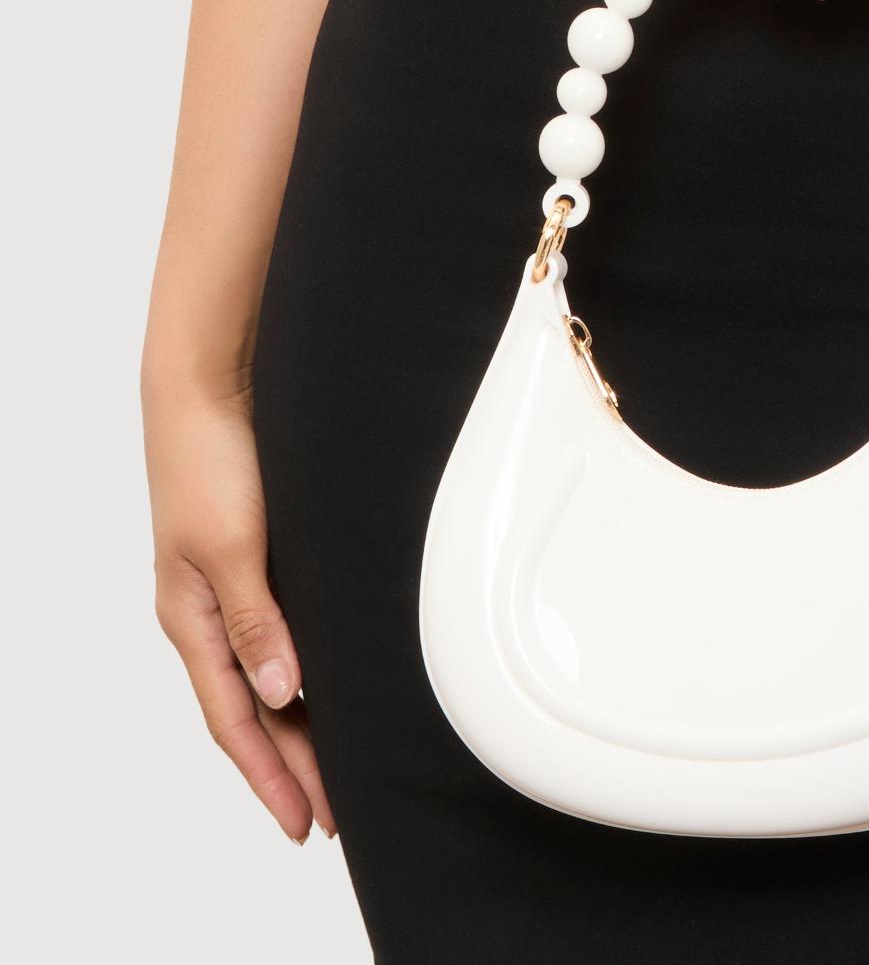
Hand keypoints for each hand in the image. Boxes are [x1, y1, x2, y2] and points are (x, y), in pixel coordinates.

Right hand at [145, 381, 335, 844]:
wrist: (209, 381)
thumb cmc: (210, 457)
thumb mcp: (232, 545)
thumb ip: (256, 621)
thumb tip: (283, 693)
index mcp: (192, 619)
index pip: (236, 721)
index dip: (270, 776)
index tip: (305, 824)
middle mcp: (209, 610)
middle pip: (255, 709)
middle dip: (290, 766)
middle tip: (334, 815)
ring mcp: (231, 582)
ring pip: (270, 673)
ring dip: (300, 723)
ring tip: (338, 765)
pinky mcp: (257, 552)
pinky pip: (282, 629)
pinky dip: (306, 667)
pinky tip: (334, 678)